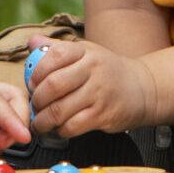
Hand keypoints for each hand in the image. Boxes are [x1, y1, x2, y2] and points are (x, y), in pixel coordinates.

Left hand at [26, 34, 156, 136]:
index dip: (36, 72)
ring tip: (40, 122)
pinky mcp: (104, 115)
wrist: (142, 89)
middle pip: (53, 85)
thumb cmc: (107, 71)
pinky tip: (59, 128)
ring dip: (43, 120)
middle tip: (34, 106)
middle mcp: (93, 70)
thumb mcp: (86, 52)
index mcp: (85, 51)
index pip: (53, 56)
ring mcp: (99, 93)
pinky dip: (60, 130)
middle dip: (37, 99)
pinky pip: (72, 126)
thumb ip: (57, 49)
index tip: (31, 83)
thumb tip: (32, 42)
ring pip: (59, 109)